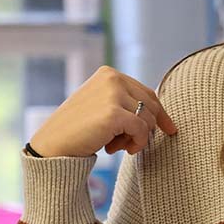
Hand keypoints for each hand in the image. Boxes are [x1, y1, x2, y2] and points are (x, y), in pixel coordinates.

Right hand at [28, 65, 177, 157]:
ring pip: (148, 119)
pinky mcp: (113, 113)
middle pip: (151, 106)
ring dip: (137, 138)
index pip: (146, 93)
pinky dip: (137, 143)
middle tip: (125, 144)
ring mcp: (112, 94)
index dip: (160, 114)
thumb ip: (125, 102)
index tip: (170, 130)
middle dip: (144, 129)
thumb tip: (159, 114)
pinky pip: (142, 130)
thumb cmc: (79, 130)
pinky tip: (119, 150)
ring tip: (117, 146)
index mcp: (109, 73)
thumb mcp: (102, 106)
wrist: (53, 145)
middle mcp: (112, 78)